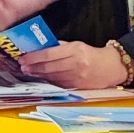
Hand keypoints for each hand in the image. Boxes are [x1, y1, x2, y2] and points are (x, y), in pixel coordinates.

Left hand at [17, 41, 132, 88]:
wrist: (111, 68)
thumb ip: (60, 47)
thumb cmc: (92, 54)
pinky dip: (48, 81)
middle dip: (33, 67)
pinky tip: (41, 79)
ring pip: (52, 77)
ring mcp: (76, 77)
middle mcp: (76, 64)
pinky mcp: (77, 87)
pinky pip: (59, 84)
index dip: (34, 57)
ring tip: (29, 72)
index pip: (50, 54)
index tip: (23, 58)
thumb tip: (41, 48)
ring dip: (38, 75)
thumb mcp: (77, 45)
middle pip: (49, 67)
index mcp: (75, 50)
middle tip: (22, 67)